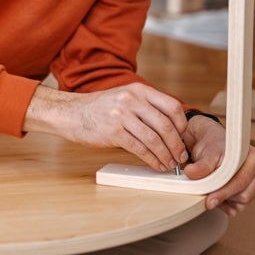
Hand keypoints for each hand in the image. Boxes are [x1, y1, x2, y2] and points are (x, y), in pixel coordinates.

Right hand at [24, 83, 189, 172]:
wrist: (71, 113)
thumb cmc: (98, 109)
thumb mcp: (124, 98)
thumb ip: (145, 107)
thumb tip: (169, 126)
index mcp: (138, 90)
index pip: (171, 106)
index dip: (182, 125)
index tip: (183, 137)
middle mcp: (132, 100)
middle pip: (165, 125)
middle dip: (177, 144)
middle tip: (181, 156)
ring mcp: (122, 115)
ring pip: (154, 139)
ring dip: (166, 155)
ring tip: (170, 164)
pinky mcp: (113, 132)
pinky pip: (139, 148)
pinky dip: (151, 159)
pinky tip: (156, 164)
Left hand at [179, 115, 254, 215]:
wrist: (210, 144)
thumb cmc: (213, 145)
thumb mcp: (207, 153)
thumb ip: (202, 165)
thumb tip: (192, 173)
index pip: (241, 181)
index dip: (224, 191)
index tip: (210, 199)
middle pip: (244, 195)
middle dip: (223, 195)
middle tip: (206, 196)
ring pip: (241, 202)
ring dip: (224, 199)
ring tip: (212, 188)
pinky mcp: (249, 193)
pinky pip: (238, 207)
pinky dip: (226, 204)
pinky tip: (218, 193)